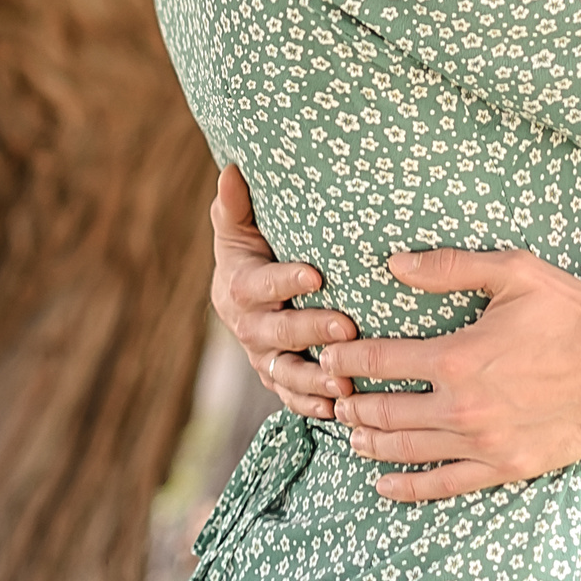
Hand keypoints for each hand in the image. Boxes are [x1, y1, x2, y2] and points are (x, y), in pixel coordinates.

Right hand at [210, 166, 354, 417]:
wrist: (243, 293)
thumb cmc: (251, 249)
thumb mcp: (238, 227)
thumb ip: (235, 205)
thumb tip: (233, 169)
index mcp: (237, 287)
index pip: (259, 285)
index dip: (285, 281)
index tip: (316, 274)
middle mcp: (247, 326)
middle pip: (277, 332)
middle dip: (312, 330)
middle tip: (348, 325)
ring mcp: (261, 357)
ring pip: (285, 373)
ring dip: (315, 380)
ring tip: (345, 383)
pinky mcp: (277, 379)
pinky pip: (291, 398)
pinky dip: (311, 406)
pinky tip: (337, 410)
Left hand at [317, 248, 580, 501]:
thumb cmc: (571, 313)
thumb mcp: (512, 272)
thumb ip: (448, 267)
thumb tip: (393, 263)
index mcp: (457, 357)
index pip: (380, 361)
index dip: (347, 360)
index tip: (330, 357)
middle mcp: (462, 406)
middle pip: (385, 411)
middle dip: (352, 403)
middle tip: (334, 397)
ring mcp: (483, 443)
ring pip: (408, 450)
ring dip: (371, 443)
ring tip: (350, 433)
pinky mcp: (506, 466)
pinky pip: (446, 485)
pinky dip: (410, 488)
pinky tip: (384, 485)